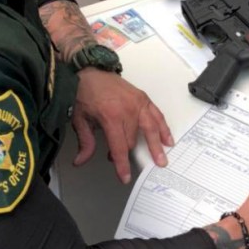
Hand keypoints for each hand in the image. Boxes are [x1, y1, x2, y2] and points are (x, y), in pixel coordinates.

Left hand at [71, 68, 173, 183]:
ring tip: (162, 160)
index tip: (125, 177)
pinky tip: (167, 139)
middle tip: (123, 161)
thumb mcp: (80, 119)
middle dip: (128, 153)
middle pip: (133, 140)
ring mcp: (138, 103)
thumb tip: (81, 161)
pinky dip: (163, 128)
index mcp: (110, 116)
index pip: (119, 146)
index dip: (122, 164)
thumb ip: (85, 142)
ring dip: (157, 146)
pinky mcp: (143, 98)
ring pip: (151, 129)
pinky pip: (157, 115)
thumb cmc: (85, 93)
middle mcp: (127, 110)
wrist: (91, 71)